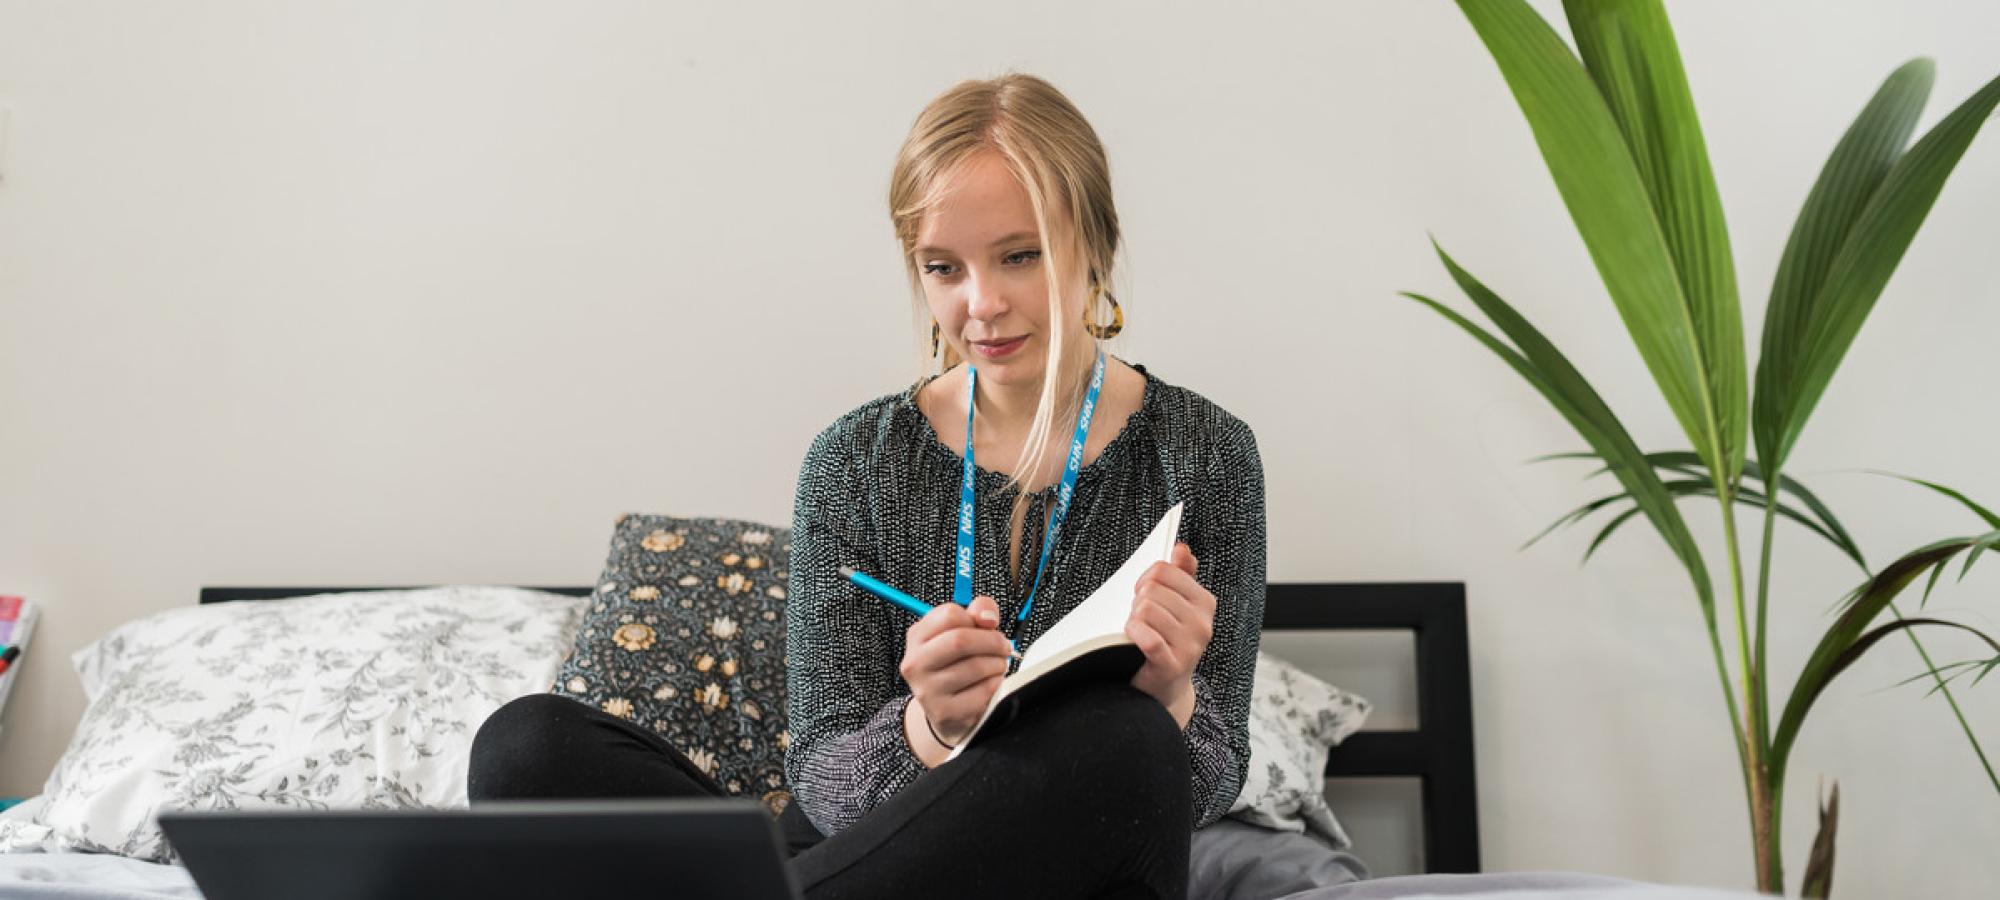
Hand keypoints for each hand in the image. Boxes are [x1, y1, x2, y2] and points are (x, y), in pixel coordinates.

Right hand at [899, 595, 1010, 748]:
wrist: (947, 709)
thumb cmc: (957, 664)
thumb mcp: (962, 632)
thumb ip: (978, 612)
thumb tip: (988, 617)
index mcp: (917, 636)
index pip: (949, 615)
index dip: (976, 618)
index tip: (988, 626)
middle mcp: (916, 663)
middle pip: (960, 640)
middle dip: (992, 641)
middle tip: (1004, 647)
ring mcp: (927, 690)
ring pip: (975, 667)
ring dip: (997, 664)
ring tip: (997, 665)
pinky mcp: (945, 712)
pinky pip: (983, 691)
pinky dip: (996, 683)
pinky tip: (991, 683)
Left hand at [1125, 542, 1213, 724]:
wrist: (1164, 687)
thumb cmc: (1167, 640)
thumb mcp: (1177, 605)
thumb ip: (1181, 574)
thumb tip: (1181, 548)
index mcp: (1204, 602)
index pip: (1164, 570)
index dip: (1145, 579)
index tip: (1143, 592)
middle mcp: (1202, 623)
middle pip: (1151, 590)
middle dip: (1138, 602)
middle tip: (1141, 619)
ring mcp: (1190, 645)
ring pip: (1145, 610)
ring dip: (1133, 620)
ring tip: (1139, 632)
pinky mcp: (1172, 665)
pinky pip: (1147, 637)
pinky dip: (1133, 633)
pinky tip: (1132, 638)